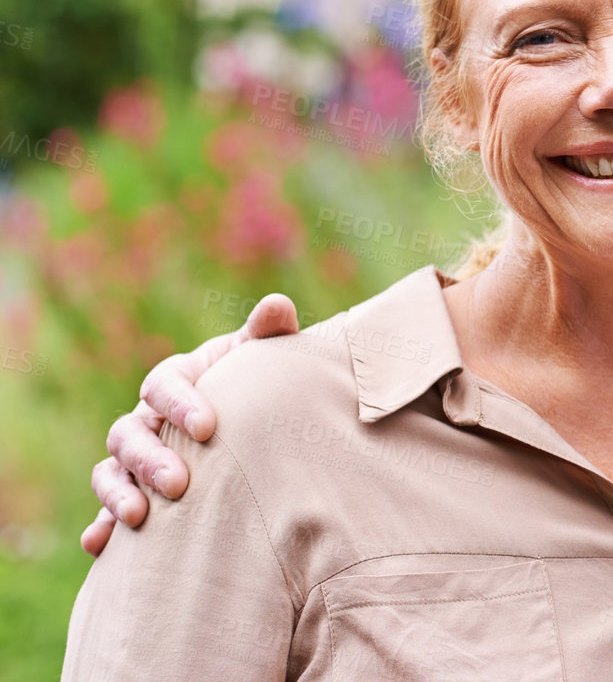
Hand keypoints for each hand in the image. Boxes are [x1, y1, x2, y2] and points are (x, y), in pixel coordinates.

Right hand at [81, 293, 299, 555]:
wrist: (261, 425)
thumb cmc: (261, 386)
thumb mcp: (266, 359)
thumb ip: (269, 333)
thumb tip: (276, 305)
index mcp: (179, 380)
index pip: (164, 384)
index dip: (180, 404)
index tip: (207, 427)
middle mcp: (149, 418)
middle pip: (130, 432)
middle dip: (149, 458)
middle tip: (178, 484)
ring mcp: (136, 458)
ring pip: (112, 470)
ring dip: (117, 493)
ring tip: (137, 518)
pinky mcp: (135, 495)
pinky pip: (106, 511)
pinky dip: (100, 527)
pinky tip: (100, 545)